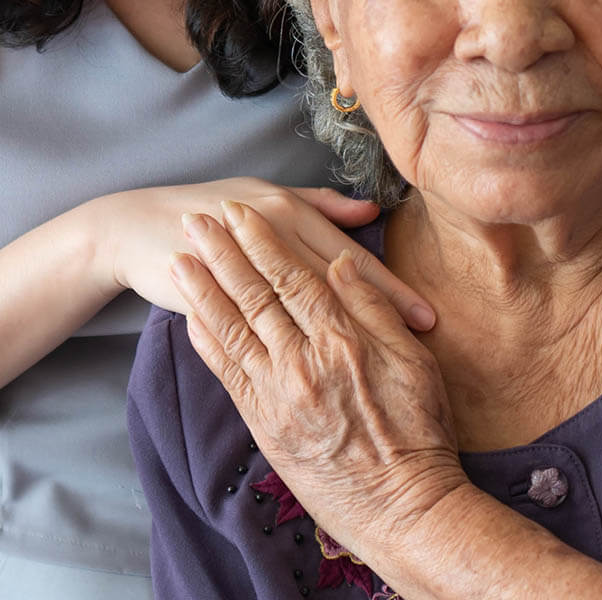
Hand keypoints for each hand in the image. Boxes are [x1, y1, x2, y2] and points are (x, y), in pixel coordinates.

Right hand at [93, 177, 434, 329]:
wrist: (141, 225)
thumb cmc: (215, 208)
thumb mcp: (269, 197)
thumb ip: (320, 206)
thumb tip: (368, 211)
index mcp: (288, 212)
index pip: (352, 259)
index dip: (390, 289)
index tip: (426, 315)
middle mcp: (270, 239)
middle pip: (338, 285)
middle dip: (381, 312)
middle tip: (420, 339)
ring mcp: (243, 273)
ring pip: (303, 309)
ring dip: (342, 334)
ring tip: (378, 363)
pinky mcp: (217, 304)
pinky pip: (256, 335)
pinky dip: (284, 351)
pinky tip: (310, 370)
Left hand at [170, 202, 465, 552]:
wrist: (402, 505)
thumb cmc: (419, 433)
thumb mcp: (415, 363)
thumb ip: (375, 310)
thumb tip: (343, 265)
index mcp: (343, 340)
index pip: (295, 277)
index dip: (265, 242)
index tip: (242, 213)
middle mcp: (303, 361)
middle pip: (256, 295)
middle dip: (225, 253)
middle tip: (198, 219)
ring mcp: (278, 394)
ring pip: (233, 329)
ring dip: (204, 289)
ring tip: (180, 257)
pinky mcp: (264, 423)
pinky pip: (227, 374)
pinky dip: (208, 342)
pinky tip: (191, 317)